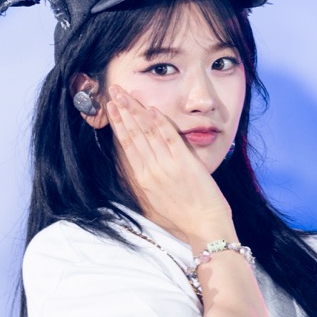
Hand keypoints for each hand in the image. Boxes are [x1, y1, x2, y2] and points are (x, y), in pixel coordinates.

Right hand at [104, 85, 233, 244]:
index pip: (127, 145)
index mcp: (143, 179)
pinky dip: (160, 123)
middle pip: (132, 134)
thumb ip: (148, 179)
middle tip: (113, 90)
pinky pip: (169, 138)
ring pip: (147, 132)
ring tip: (126, 94)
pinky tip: (151, 109)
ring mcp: (167, 166)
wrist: (204, 226)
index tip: (111, 107)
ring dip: (135, 110)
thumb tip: (142, 162)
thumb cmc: (184, 216)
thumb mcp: (157, 200)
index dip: (118, 123)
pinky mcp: (184, 163)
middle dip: (122, 110)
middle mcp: (151, 171)